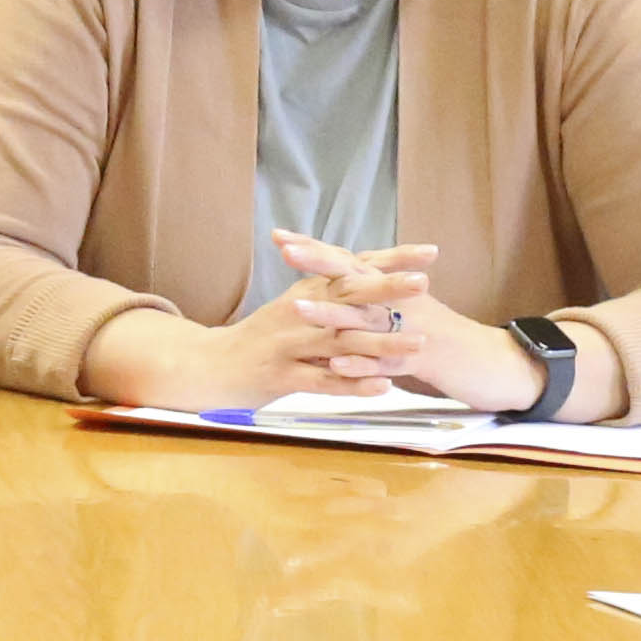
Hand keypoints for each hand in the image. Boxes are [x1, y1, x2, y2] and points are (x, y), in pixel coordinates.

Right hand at [85, 247, 448, 409]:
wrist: (211, 366)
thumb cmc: (261, 338)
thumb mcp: (294, 305)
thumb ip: (329, 289)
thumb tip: (370, 271)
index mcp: (308, 290)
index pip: (355, 267)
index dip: (392, 259)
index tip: (429, 252)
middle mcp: (300, 312)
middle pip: (349, 297)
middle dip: (389, 289)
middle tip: (425, 284)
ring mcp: (290, 345)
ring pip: (342, 342)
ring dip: (382, 343)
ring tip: (419, 343)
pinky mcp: (282, 377)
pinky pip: (323, 382)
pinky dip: (354, 385)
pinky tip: (383, 387)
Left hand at [272, 236, 542, 411]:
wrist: (500, 365)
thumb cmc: (450, 344)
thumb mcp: (411, 318)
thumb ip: (379, 308)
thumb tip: (345, 300)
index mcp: (397, 290)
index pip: (350, 263)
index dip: (316, 250)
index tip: (280, 236)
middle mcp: (403, 302)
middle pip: (355, 277)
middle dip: (318, 263)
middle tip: (285, 249)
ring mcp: (413, 331)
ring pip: (367, 320)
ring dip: (332, 314)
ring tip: (297, 306)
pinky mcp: (426, 362)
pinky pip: (388, 364)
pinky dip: (363, 366)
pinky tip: (337, 366)